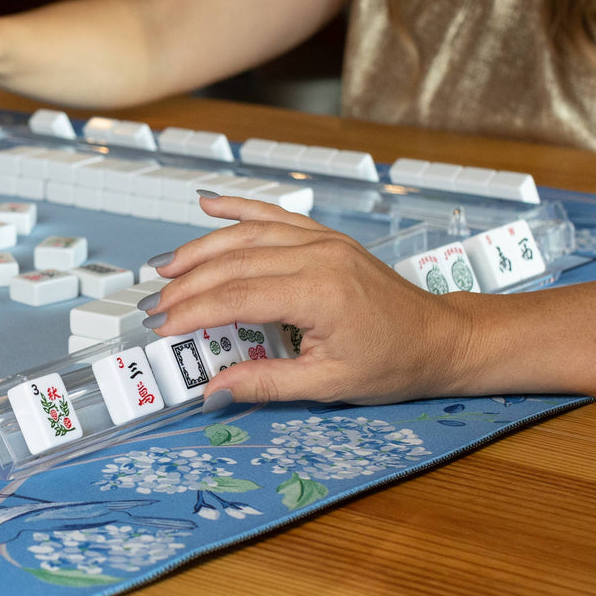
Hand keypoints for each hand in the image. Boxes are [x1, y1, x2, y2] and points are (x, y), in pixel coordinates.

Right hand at [145, 196, 474, 405]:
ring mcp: (323, 241)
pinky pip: (275, 215)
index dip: (194, 312)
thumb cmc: (394, 363)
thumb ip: (266, 383)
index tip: (163, 328)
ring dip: (201, 248)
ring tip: (165, 268)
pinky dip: (238, 207)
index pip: (238, 296)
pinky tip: (208, 203)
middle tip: (153, 307)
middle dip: (188, 284)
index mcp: (320, 294)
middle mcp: (319, 256)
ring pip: (248, 233)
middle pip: (235, 262)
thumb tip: (213, 391)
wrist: (442, 337)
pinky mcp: (326, 238)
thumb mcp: (329, 384)